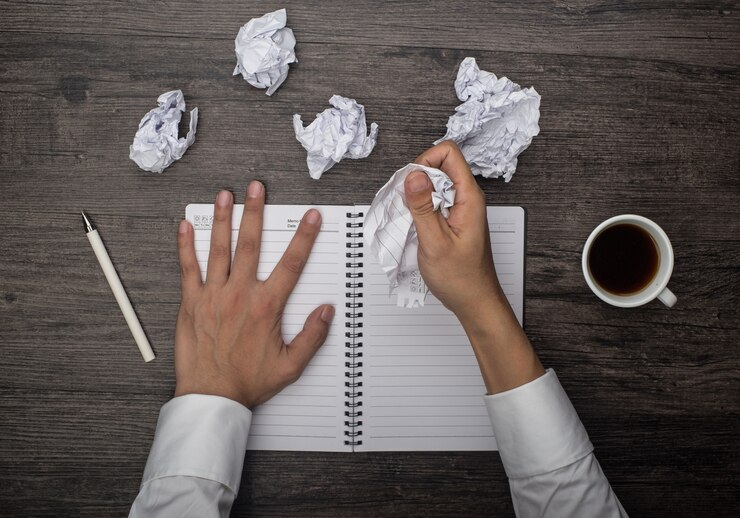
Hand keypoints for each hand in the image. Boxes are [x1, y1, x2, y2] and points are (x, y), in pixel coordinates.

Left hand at [173, 182, 334, 408]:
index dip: (304, 237)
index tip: (311, 217)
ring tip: (225, 195)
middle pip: (250, 244)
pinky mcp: (191, 303)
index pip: (291, 264)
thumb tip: (326, 311)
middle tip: (256, 188)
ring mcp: (213, 296)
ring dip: (223, 219)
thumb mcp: (291, 365)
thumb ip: (312, 336)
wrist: (211, 396)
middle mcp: (239, 295)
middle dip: (254, 212)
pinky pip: (187, 269)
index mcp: (266, 307)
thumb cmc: (248, 381)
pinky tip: (185, 227)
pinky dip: (185, 246)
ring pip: (219, 249)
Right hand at [404, 141, 502, 321]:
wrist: (473, 301)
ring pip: (434, 183)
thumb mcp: (435, 242)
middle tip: (408, 204)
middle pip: (439, 165)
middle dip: (417, 178)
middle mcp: (467, 198)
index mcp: (469, 197)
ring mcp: (460, 208)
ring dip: (417, 195)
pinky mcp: (452, 218)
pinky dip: (420, 208)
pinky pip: (434, 201)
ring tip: (410, 218)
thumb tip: (414, 175)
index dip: (425, 161)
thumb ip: (423, 207)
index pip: (448, 152)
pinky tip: (415, 226)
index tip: (411, 184)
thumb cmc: (460, 278)